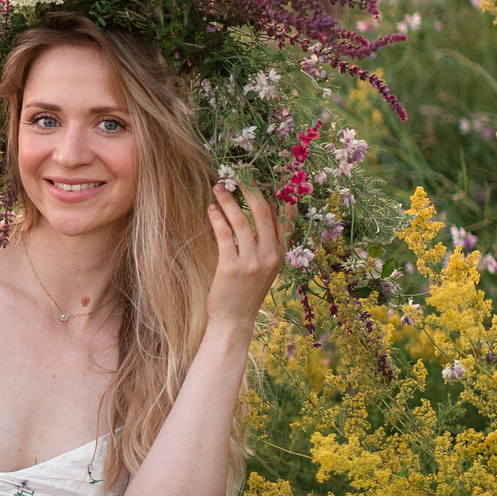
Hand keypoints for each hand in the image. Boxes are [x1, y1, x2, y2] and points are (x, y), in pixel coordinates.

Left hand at [205, 182, 283, 333]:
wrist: (235, 320)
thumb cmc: (247, 291)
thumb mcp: (266, 268)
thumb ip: (267, 243)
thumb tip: (261, 212)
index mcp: (281, 254)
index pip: (285, 218)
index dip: (278, 195)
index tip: (269, 177)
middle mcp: (270, 255)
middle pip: (263, 212)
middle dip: (250, 190)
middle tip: (238, 175)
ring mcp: (251, 261)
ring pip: (241, 220)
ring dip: (229, 200)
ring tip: (218, 187)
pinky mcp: (231, 267)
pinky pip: (224, 234)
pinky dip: (217, 218)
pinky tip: (211, 209)